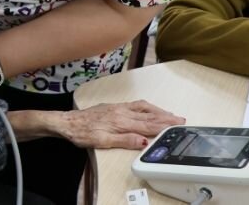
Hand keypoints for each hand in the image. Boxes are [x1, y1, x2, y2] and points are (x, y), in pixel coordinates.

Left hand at [54, 101, 184, 148]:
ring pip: (143, 108)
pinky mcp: (114, 106)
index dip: (164, 126)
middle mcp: (123, 112)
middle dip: (166, 117)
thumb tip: (144, 141)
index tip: (177, 126)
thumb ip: (125, 140)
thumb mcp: (103, 142)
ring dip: (158, 111)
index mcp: (122, 122)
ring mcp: (119, 108)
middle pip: (149, 115)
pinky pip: (136, 105)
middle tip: (181, 119)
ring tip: (170, 114)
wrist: (67, 122)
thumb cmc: (83, 133)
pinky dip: (147, 107)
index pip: (148, 125)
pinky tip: (149, 109)